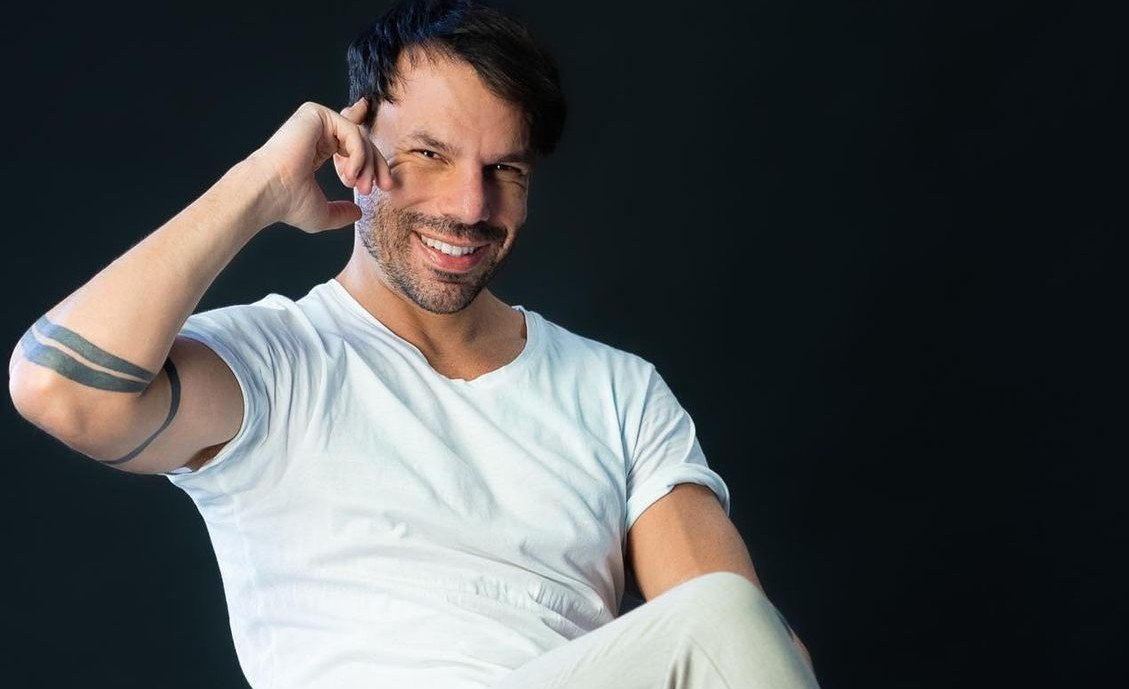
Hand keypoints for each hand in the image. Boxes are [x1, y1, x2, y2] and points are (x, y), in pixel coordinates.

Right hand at [245, 98, 391, 232]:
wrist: (270, 193)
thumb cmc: (288, 204)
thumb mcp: (323, 212)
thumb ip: (340, 212)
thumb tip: (357, 213)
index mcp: (317, 148)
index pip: (350, 140)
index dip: (370, 154)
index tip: (385, 180)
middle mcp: (316, 132)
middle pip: (361, 141)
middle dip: (376, 166)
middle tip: (384, 187)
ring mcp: (315, 121)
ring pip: (359, 137)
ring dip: (367, 164)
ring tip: (361, 187)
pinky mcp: (315, 114)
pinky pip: (352, 131)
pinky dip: (358, 154)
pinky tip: (350, 174)